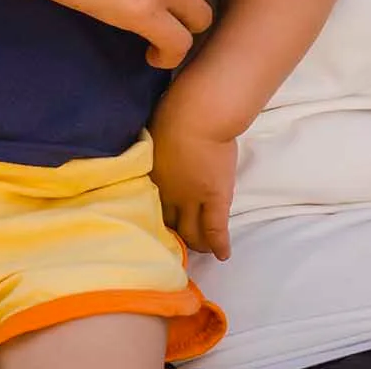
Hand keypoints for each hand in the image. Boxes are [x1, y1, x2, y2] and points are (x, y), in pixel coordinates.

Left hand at [150, 104, 238, 259]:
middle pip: (170, 223)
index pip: (151, 206)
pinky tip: (222, 256)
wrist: (200, 116)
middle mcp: (170, 194)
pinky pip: (216, 229)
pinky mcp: (217, 198)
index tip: (157, 222)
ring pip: (193, 231)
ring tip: (201, 248)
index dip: (155, 217)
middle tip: (179, 242)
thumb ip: (150, 152)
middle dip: (174, 235)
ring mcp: (194, 199)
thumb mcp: (151, 135)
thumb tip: (149, 152)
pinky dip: (219, 244)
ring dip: (197, 243)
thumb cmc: (172, 113)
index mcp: (152, 177)